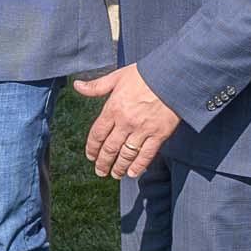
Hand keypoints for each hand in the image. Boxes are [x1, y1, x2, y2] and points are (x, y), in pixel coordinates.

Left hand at [77, 63, 183, 177]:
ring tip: (114, 174)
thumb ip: (97, 86)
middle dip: (103, 162)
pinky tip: (132, 173)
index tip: (90, 156)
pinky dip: (138, 165)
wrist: (173, 77)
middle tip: (99, 171)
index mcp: (113, 109)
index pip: (97, 133)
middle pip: (110, 147)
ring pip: (126, 154)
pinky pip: (146, 154)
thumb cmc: (145, 75)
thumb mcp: (117, 77)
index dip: (92, 147)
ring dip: (118, 166)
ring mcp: (142, 130)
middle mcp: (125, 122)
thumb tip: (77, 86)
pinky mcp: (159, 134)